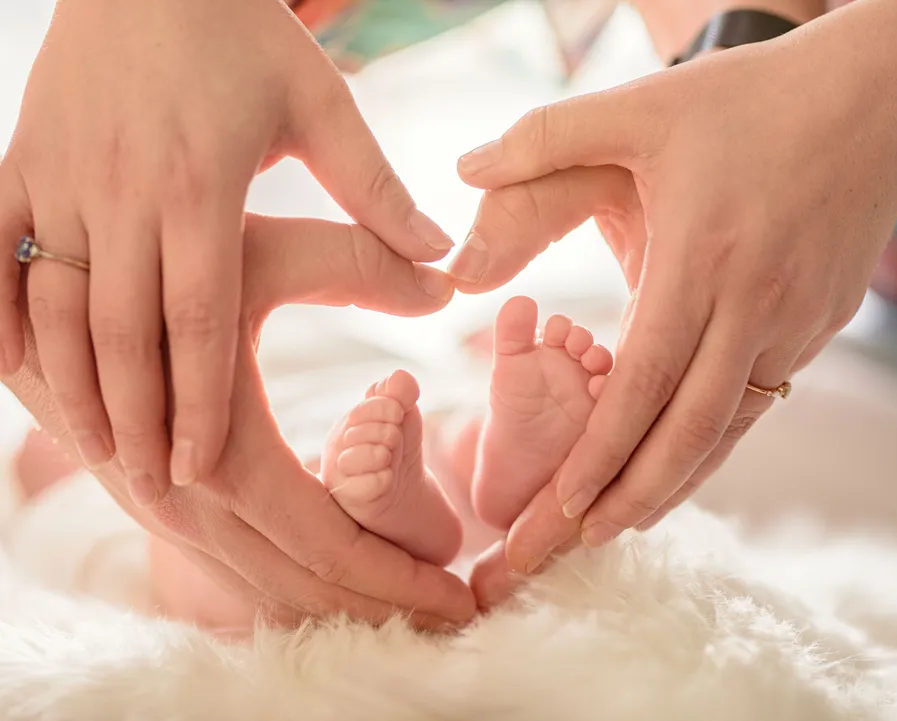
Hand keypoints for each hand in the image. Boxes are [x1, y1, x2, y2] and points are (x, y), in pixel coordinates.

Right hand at [0, 0, 452, 506]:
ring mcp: (60, 178)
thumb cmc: (242, 35)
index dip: (198, 400)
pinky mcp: (20, 162)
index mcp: (200, 187)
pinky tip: (8, 370)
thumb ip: (377, 189)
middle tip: (153, 487)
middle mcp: (122, 192)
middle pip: (123, 330)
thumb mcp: (321, 104)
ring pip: (54, 302)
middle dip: (137, 416)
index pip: (199, 318)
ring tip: (96, 450)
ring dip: (70, 383)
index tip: (203, 470)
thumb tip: (445, 259)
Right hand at [3, 215, 474, 628]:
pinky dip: (286, 581)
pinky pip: (228, 561)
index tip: (463, 598)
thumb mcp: (263, 250)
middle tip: (454, 618)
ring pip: (258, 583)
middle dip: (379, 608)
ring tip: (409, 611)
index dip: (399, 577)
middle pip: (297, 584)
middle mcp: (188, 495)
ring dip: (334, 603)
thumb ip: (356, 263)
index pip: (329, 544)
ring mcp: (162, 504)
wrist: (43, 270)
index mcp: (227, 448)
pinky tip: (329, 585)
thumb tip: (448, 283)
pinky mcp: (150, 495)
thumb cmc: (160, 249)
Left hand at [451, 41, 896, 566]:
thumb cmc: (747, 100)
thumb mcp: (641, 105)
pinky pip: (760, 402)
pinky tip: (682, 463)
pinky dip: (716, 443)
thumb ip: (543, 135)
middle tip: (572, 548)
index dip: (599, 454)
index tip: (558, 510)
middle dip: (628, 500)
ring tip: (623, 525)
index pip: (643, 383)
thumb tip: (460, 168)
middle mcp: (754, 304)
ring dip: (675, 484)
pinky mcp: (822, 327)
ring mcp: (798, 322)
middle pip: (688, 431)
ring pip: (730, 429)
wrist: (874, 101)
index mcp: (702, 257)